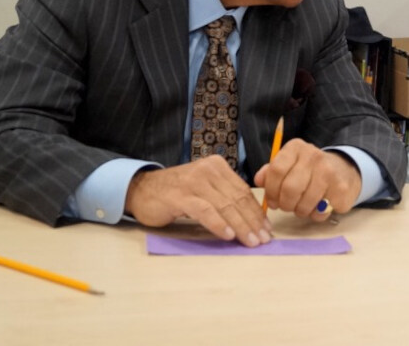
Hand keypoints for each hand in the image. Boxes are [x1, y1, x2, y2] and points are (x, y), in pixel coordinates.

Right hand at [125, 156, 270, 246]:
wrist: (141, 190)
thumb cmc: (177, 194)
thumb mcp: (204, 190)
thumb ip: (224, 198)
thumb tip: (251, 219)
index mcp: (217, 167)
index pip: (243, 191)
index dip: (257, 212)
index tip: (267, 229)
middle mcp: (208, 170)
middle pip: (237, 198)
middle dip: (253, 221)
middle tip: (263, 239)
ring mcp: (193, 181)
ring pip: (225, 205)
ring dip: (241, 225)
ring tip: (251, 241)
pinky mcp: (180, 196)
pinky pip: (205, 210)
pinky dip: (219, 224)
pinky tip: (228, 235)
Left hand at [253, 139, 361, 220]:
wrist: (344, 170)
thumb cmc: (310, 170)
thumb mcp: (289, 164)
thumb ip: (271, 172)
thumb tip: (258, 180)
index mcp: (296, 147)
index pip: (276, 170)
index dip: (271, 190)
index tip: (272, 200)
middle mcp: (314, 155)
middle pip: (289, 189)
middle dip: (285, 204)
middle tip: (287, 207)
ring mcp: (329, 171)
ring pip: (304, 204)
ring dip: (300, 211)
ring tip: (303, 206)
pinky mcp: (341, 189)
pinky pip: (319, 212)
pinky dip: (315, 215)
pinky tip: (318, 206)